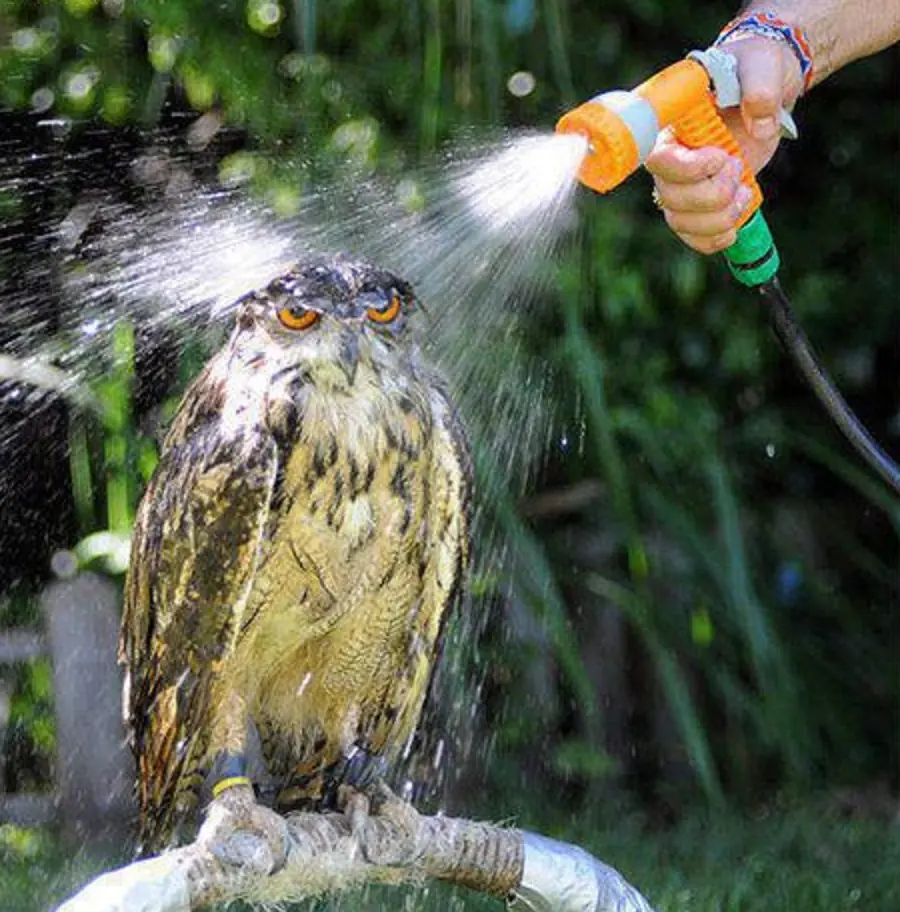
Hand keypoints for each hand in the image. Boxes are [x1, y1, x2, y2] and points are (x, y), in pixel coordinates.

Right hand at [646, 35, 804, 253]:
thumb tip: (759, 125)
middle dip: (712, 193)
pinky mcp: (698, 202)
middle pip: (671, 196)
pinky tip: (734, 225)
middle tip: (738, 166)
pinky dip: (713, 239)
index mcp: (673, 125)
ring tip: (745, 193)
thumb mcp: (762, 64)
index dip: (687, 169)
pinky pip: (692, 235)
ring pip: (681, 220)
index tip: (721, 157)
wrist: (764, 87)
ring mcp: (682, 184)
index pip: (658, 160)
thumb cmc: (755, 68)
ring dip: (718, 217)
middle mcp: (669, 159)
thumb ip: (760, 86)